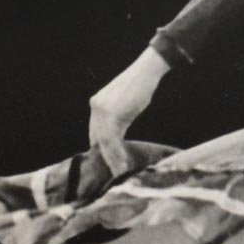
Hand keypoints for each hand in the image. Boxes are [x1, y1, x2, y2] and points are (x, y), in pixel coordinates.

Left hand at [88, 47, 168, 174]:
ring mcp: (102, 110)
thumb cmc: (142, 85)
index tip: (109, 161)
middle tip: (114, 171)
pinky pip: (112, 139)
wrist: (147, 71)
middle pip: (98, 138)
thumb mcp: (126, 104)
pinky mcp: (112, 114)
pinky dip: (118, 153)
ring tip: (120, 172)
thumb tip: (117, 135)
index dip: (101, 148)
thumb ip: (118, 117)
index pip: (95, 131)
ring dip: (112, 158)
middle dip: (105, 156)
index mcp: (97, 104)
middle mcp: (96, 107)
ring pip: (104, 141)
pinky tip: (123, 163)